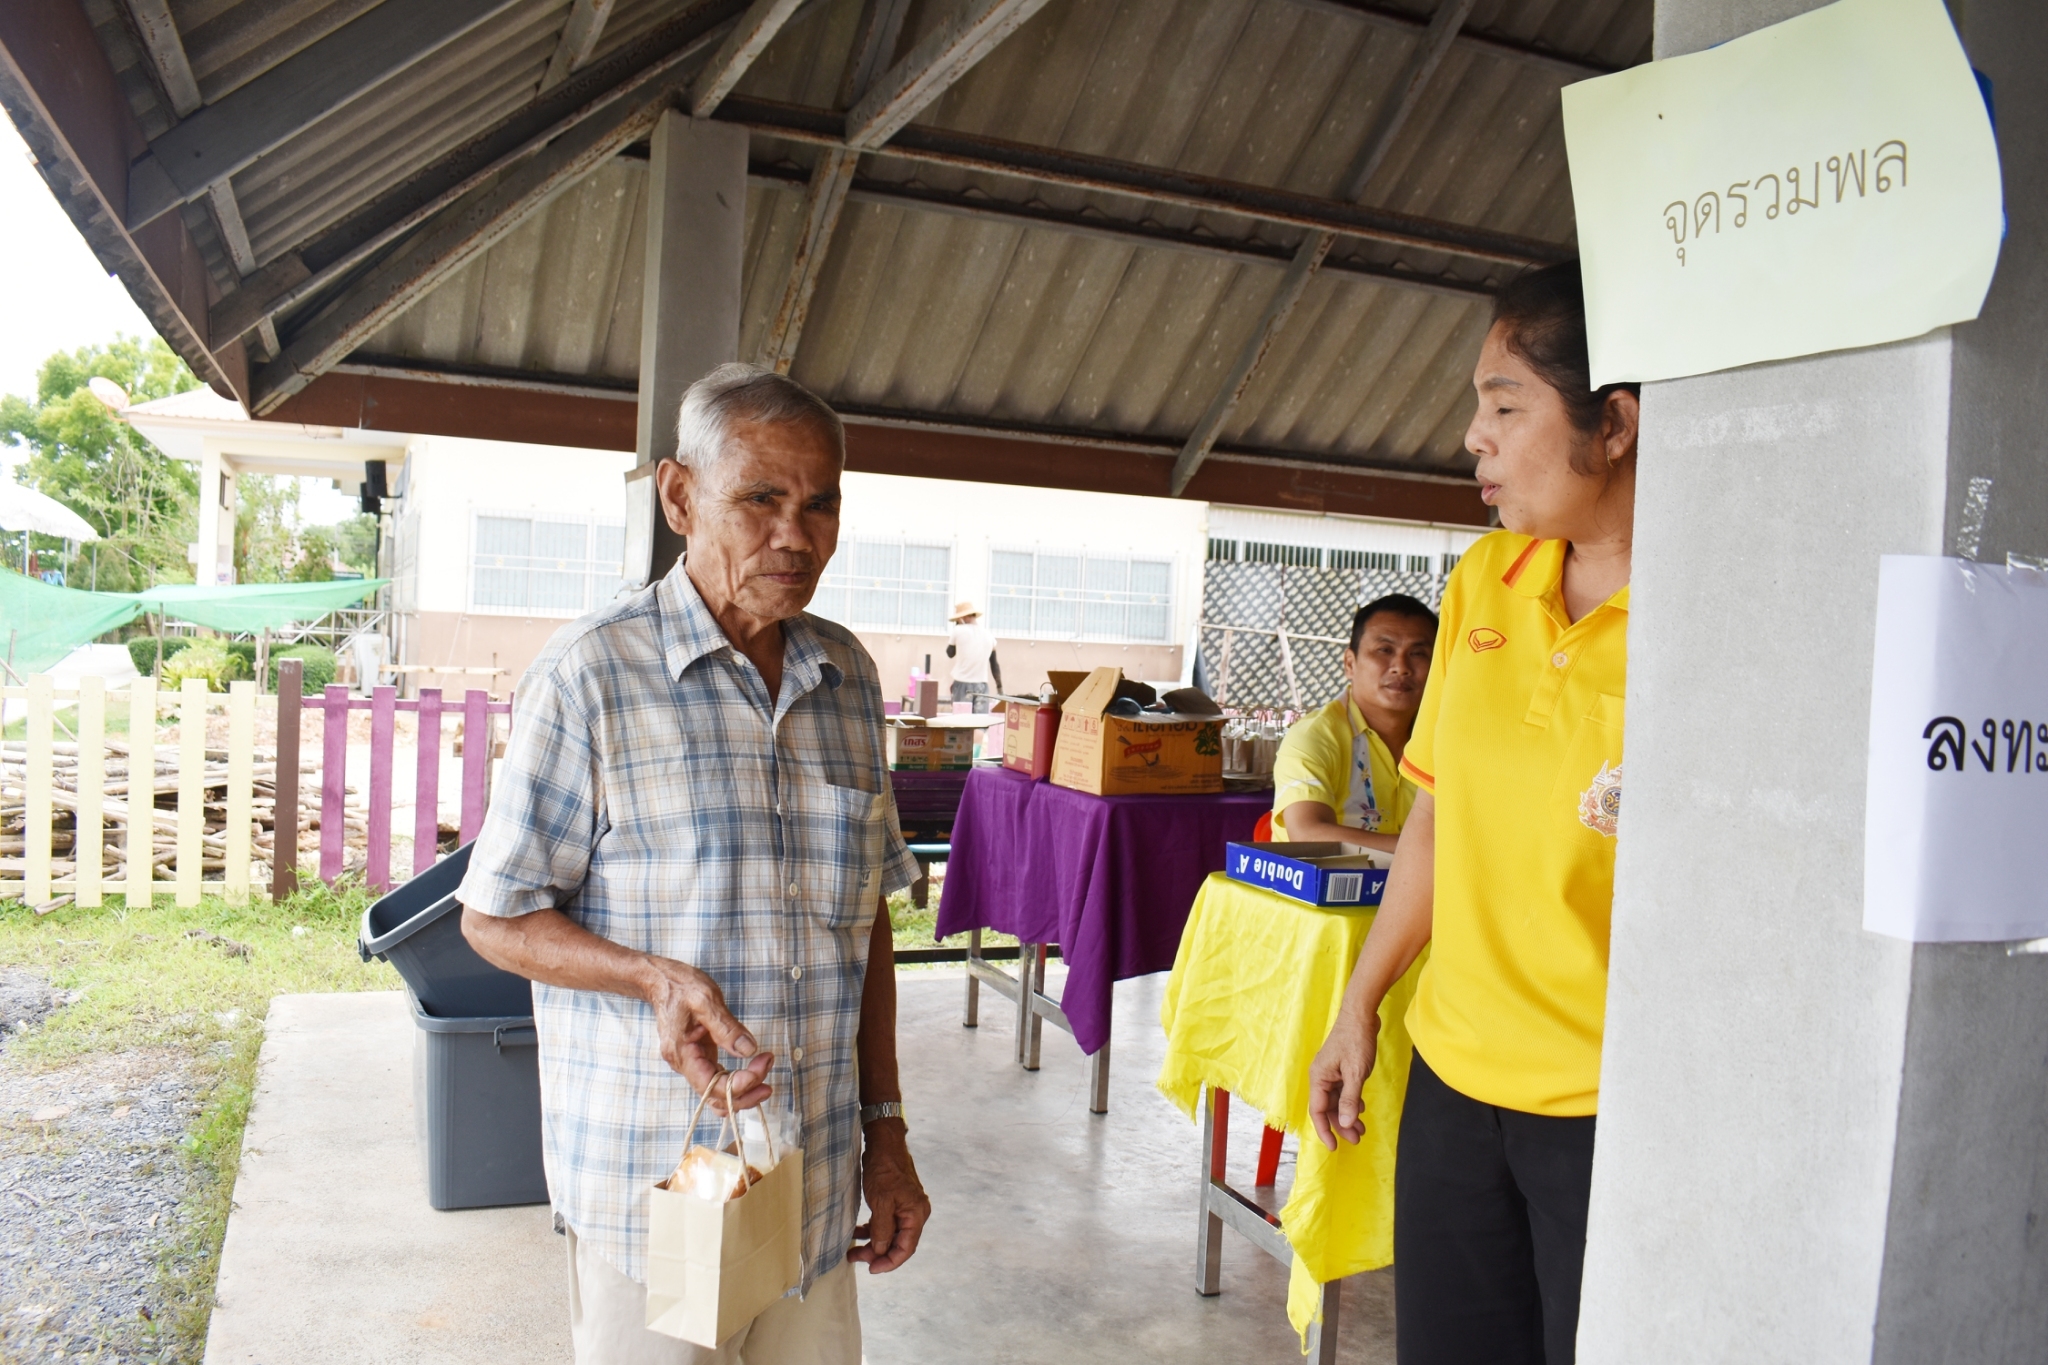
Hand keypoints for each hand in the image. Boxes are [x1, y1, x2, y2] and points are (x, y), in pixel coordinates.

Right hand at [640, 955, 773, 1111]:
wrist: (662, 981)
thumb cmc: (681, 987)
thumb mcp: (705, 1000)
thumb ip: (726, 1027)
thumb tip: (748, 1050)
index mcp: (682, 1054)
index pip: (711, 1086)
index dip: (740, 1084)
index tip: (762, 1063)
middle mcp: (684, 1065)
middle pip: (715, 1097)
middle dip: (746, 1089)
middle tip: (768, 1065)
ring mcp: (691, 1063)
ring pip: (717, 1094)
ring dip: (744, 1090)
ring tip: (766, 1069)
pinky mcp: (699, 1058)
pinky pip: (717, 1080)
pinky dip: (737, 1081)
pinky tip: (754, 1069)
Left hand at [849, 1123, 928, 1272]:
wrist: (883, 1143)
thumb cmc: (884, 1169)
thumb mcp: (881, 1202)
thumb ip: (882, 1229)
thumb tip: (880, 1251)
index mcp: (916, 1215)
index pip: (906, 1248)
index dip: (890, 1262)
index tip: (871, 1269)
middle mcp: (915, 1214)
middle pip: (898, 1243)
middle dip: (877, 1254)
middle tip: (856, 1258)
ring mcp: (905, 1208)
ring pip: (890, 1235)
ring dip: (873, 1244)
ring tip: (853, 1251)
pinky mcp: (895, 1203)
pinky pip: (885, 1224)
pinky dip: (872, 1231)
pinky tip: (857, 1233)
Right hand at [1307, 1007, 1379, 1150]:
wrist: (1361, 1015)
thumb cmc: (1356, 1040)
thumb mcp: (1356, 1073)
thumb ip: (1350, 1099)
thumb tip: (1345, 1124)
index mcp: (1319, 1078)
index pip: (1318, 1111)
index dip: (1324, 1131)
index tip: (1333, 1147)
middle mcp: (1321, 1077)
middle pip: (1328, 1108)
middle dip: (1341, 1126)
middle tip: (1357, 1140)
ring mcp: (1331, 1072)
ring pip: (1336, 1101)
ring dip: (1348, 1115)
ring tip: (1362, 1129)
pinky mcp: (1341, 1068)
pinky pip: (1343, 1091)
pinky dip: (1351, 1102)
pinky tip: (1361, 1108)